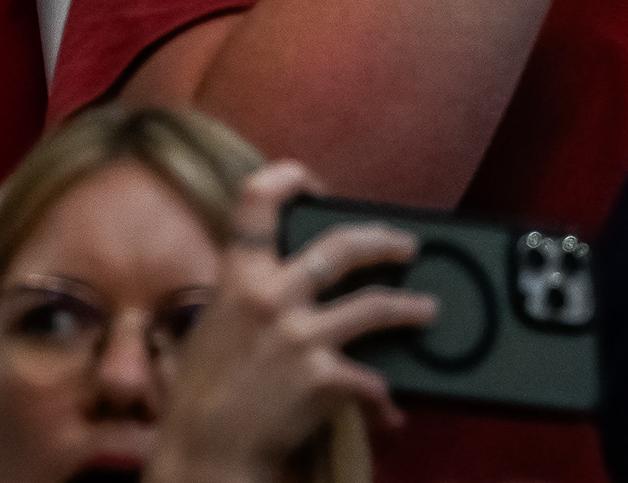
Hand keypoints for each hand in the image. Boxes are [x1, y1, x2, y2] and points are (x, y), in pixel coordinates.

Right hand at [148, 164, 433, 482]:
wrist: (206, 449)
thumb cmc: (200, 394)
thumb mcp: (213, 325)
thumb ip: (245, 296)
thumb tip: (280, 285)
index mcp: (238, 277)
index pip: (256, 201)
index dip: (287, 178)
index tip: (311, 181)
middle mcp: (272, 297)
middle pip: (340, 247)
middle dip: (381, 240)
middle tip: (404, 245)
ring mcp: (301, 336)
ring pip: (374, 305)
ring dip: (409, 308)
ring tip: (427, 309)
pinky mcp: (325, 378)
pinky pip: (371, 381)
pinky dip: (383, 399)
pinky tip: (391, 411)